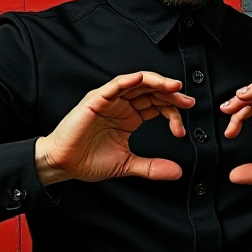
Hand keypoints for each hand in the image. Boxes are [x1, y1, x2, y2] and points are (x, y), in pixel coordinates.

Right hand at [34, 71, 194, 185]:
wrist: (64, 164)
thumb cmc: (88, 160)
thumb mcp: (126, 164)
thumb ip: (152, 167)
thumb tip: (177, 172)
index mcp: (130, 117)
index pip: (157, 106)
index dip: (173, 113)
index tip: (182, 129)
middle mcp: (122, 105)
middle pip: (152, 91)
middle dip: (171, 94)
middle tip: (187, 101)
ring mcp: (109, 100)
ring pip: (137, 83)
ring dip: (156, 82)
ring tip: (173, 86)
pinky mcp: (96, 99)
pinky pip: (114, 85)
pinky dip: (128, 81)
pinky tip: (141, 79)